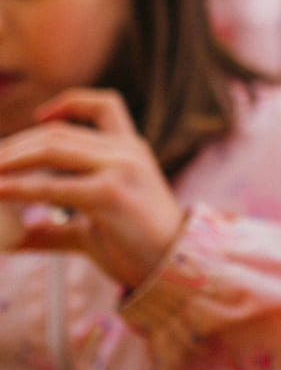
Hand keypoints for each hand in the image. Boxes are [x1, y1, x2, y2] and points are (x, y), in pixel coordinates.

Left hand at [0, 89, 182, 288]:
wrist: (175, 267)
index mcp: (130, 149)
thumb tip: (14, 240)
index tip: (41, 117)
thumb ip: (57, 228)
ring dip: (12, 159)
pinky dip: (22, 187)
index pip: (104, 104)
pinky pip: (56, 186)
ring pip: (54, 149)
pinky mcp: (109, 194)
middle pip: (59, 133)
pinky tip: (2, 192)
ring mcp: (119, 168)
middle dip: (17, 144)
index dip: (70, 102)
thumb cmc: (137, 246)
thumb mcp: (95, 228)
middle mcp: (125, 150)